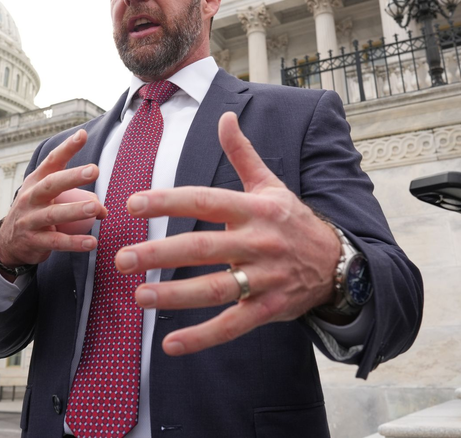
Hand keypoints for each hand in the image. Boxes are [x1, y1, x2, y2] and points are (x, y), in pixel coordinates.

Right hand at [0, 129, 106, 273]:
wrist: (9, 241)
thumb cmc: (37, 211)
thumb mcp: (49, 198)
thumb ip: (77, 197)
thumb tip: (103, 208)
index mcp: (37, 181)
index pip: (52, 161)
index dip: (67, 148)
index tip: (82, 135)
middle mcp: (31, 197)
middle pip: (51, 184)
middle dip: (72, 176)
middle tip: (95, 170)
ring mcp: (30, 219)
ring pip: (54, 214)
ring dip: (76, 210)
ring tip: (97, 208)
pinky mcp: (34, 240)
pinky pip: (56, 241)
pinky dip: (74, 242)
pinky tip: (91, 242)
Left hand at [114, 112, 340, 355]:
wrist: (337, 263)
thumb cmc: (293, 221)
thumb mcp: (271, 185)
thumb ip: (242, 153)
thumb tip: (225, 115)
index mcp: (254, 209)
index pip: (205, 200)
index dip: (168, 200)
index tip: (133, 203)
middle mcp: (258, 242)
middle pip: (202, 247)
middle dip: (160, 253)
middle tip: (123, 258)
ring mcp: (264, 278)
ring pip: (215, 289)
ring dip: (174, 296)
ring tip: (139, 296)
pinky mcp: (268, 310)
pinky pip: (232, 325)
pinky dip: (202, 338)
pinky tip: (170, 345)